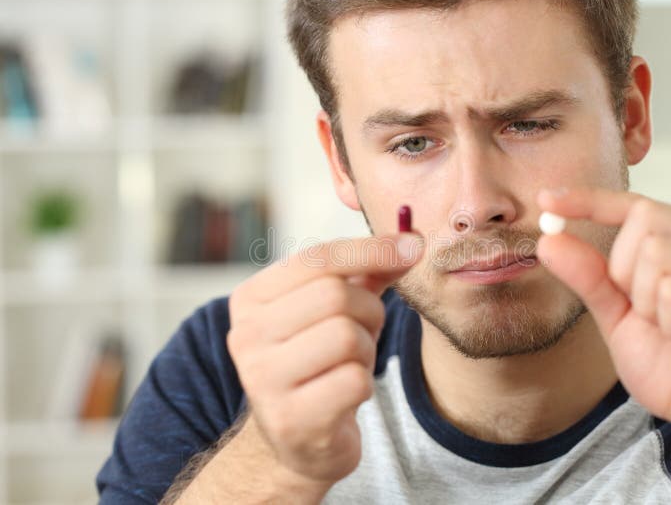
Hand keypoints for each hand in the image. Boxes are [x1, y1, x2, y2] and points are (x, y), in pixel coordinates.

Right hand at [227, 232, 422, 487]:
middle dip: (369, 311)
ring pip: (347, 336)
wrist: (298, 438)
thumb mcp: (337, 309)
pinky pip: (355, 381)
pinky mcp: (291, 420)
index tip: (413, 246)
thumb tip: (410, 242)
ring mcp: (263, 380)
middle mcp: (246, 336)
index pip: (317, 259)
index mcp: (250, 299)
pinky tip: (347, 394)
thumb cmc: (320, 360)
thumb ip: (368, 271)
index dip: (371, 250)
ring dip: (366, 350)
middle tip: (366, 331)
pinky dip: (364, 384)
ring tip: (351, 363)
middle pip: (335, 295)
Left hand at [535, 188, 670, 456]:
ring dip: (650, 306)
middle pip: (644, 224)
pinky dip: (670, 324)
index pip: (637, 204)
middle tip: (653, 315)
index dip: (589, 200)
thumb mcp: (618, 316)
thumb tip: (550, 238)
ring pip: (657, 256)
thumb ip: (589, 276)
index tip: (545, 198)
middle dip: (627, 275)